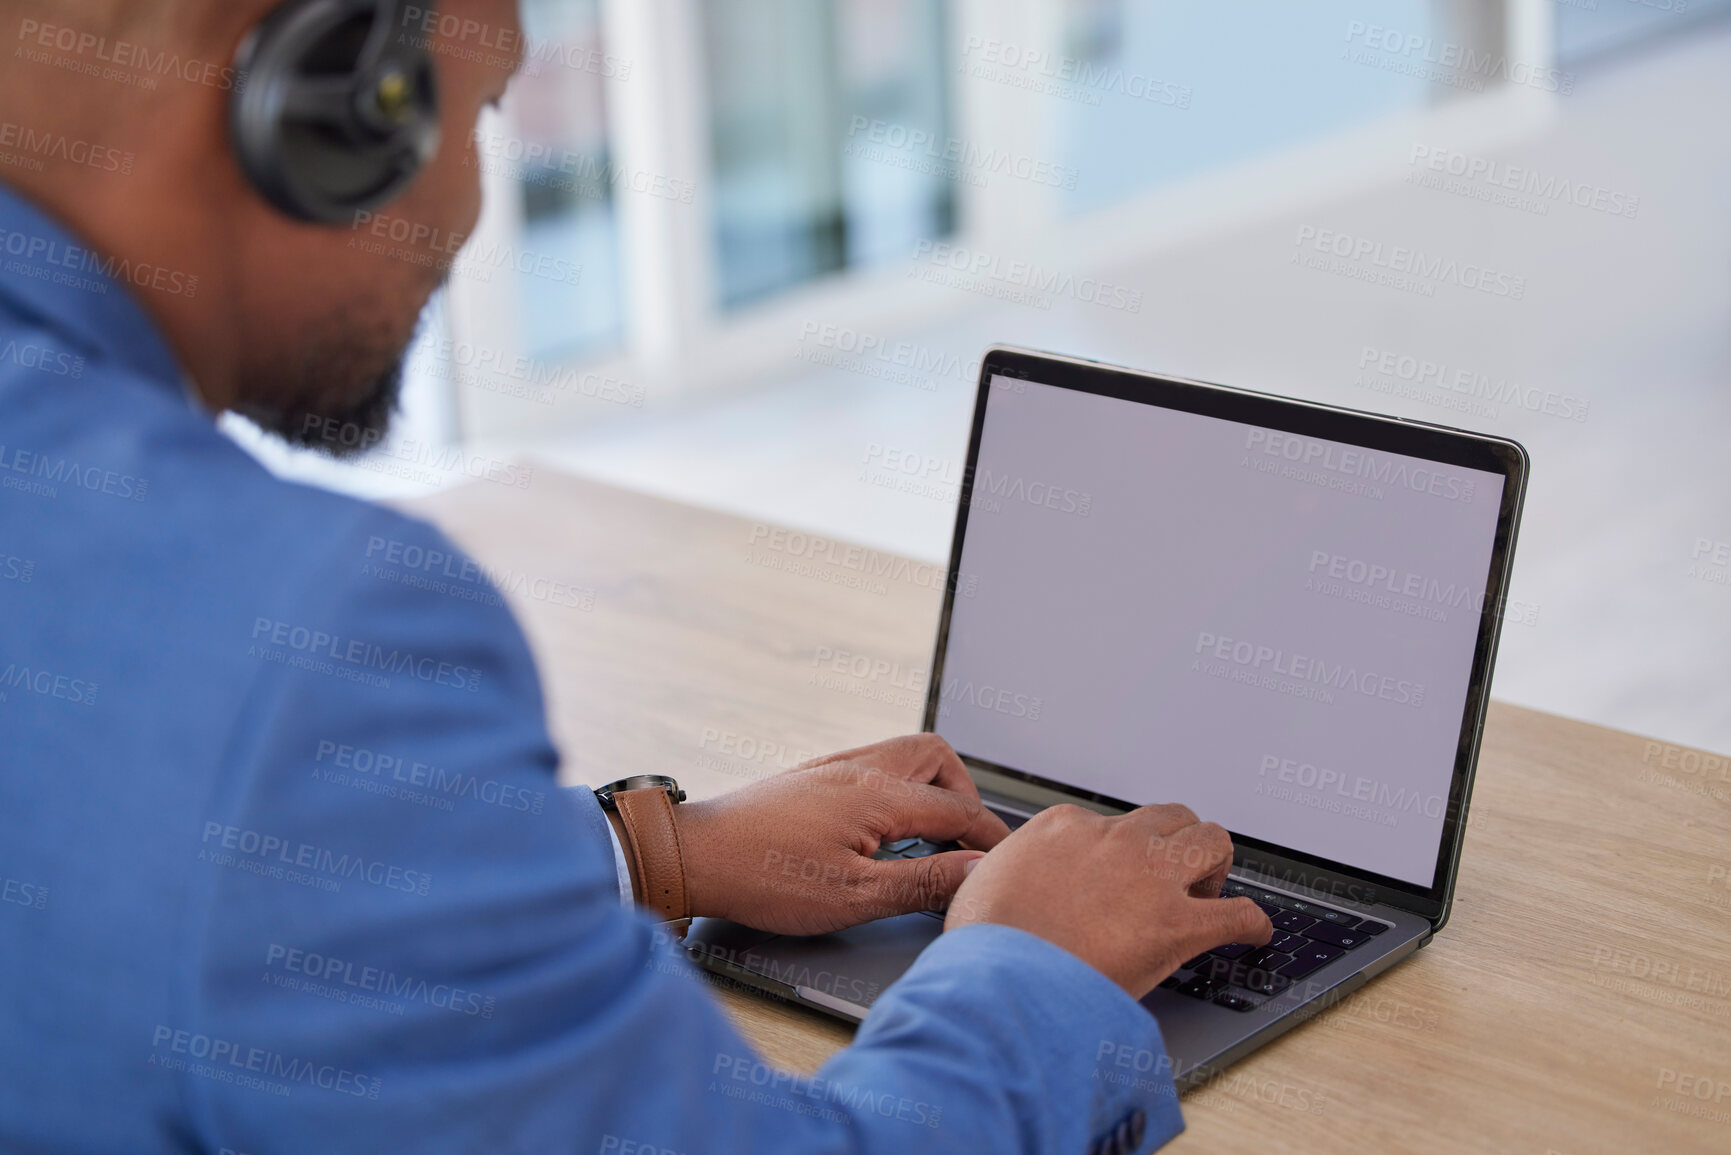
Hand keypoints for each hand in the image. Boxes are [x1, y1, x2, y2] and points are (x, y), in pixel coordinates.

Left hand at [674, 734, 1011, 935]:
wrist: (692, 855)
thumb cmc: (763, 878)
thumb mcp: (854, 897)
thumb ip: (923, 881)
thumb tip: (978, 869)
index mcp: (876, 794)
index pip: (957, 808)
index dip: (989, 838)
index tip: (1005, 861)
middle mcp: (858, 767)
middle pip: (936, 757)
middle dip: (963, 795)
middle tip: (963, 841)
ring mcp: (832, 766)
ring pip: (903, 753)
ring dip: (928, 787)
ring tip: (928, 834)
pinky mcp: (810, 774)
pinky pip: (872, 762)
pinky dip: (895, 787)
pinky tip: (881, 826)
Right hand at [945, 803, 1271, 998]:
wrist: (1004, 977)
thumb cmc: (987, 942)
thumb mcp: (980, 885)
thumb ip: (1003, 873)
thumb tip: (998, 881)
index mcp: (1066, 827)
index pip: (1108, 823)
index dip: (1117, 853)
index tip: (1117, 876)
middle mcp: (1115, 839)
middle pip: (1169, 818)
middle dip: (1176, 843)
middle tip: (1170, 878)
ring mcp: (1152, 878)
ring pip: (1211, 841)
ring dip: (1215, 865)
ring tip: (1207, 892)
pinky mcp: (1179, 925)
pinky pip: (1239, 913)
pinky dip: (1253, 924)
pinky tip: (1254, 934)